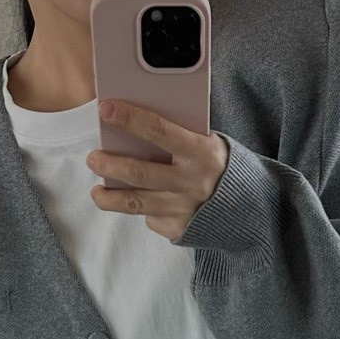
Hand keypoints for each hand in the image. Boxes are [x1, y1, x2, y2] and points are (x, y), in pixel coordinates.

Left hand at [86, 98, 228, 240]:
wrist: (246, 205)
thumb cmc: (216, 165)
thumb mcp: (206, 143)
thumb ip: (178, 136)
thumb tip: (134, 126)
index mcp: (200, 152)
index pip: (159, 131)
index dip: (130, 119)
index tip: (106, 109)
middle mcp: (190, 183)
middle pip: (140, 174)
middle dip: (110, 165)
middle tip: (93, 158)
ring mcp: (183, 209)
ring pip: (136, 203)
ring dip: (110, 197)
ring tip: (97, 191)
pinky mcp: (178, 229)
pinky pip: (151, 218)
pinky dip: (143, 209)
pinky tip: (141, 202)